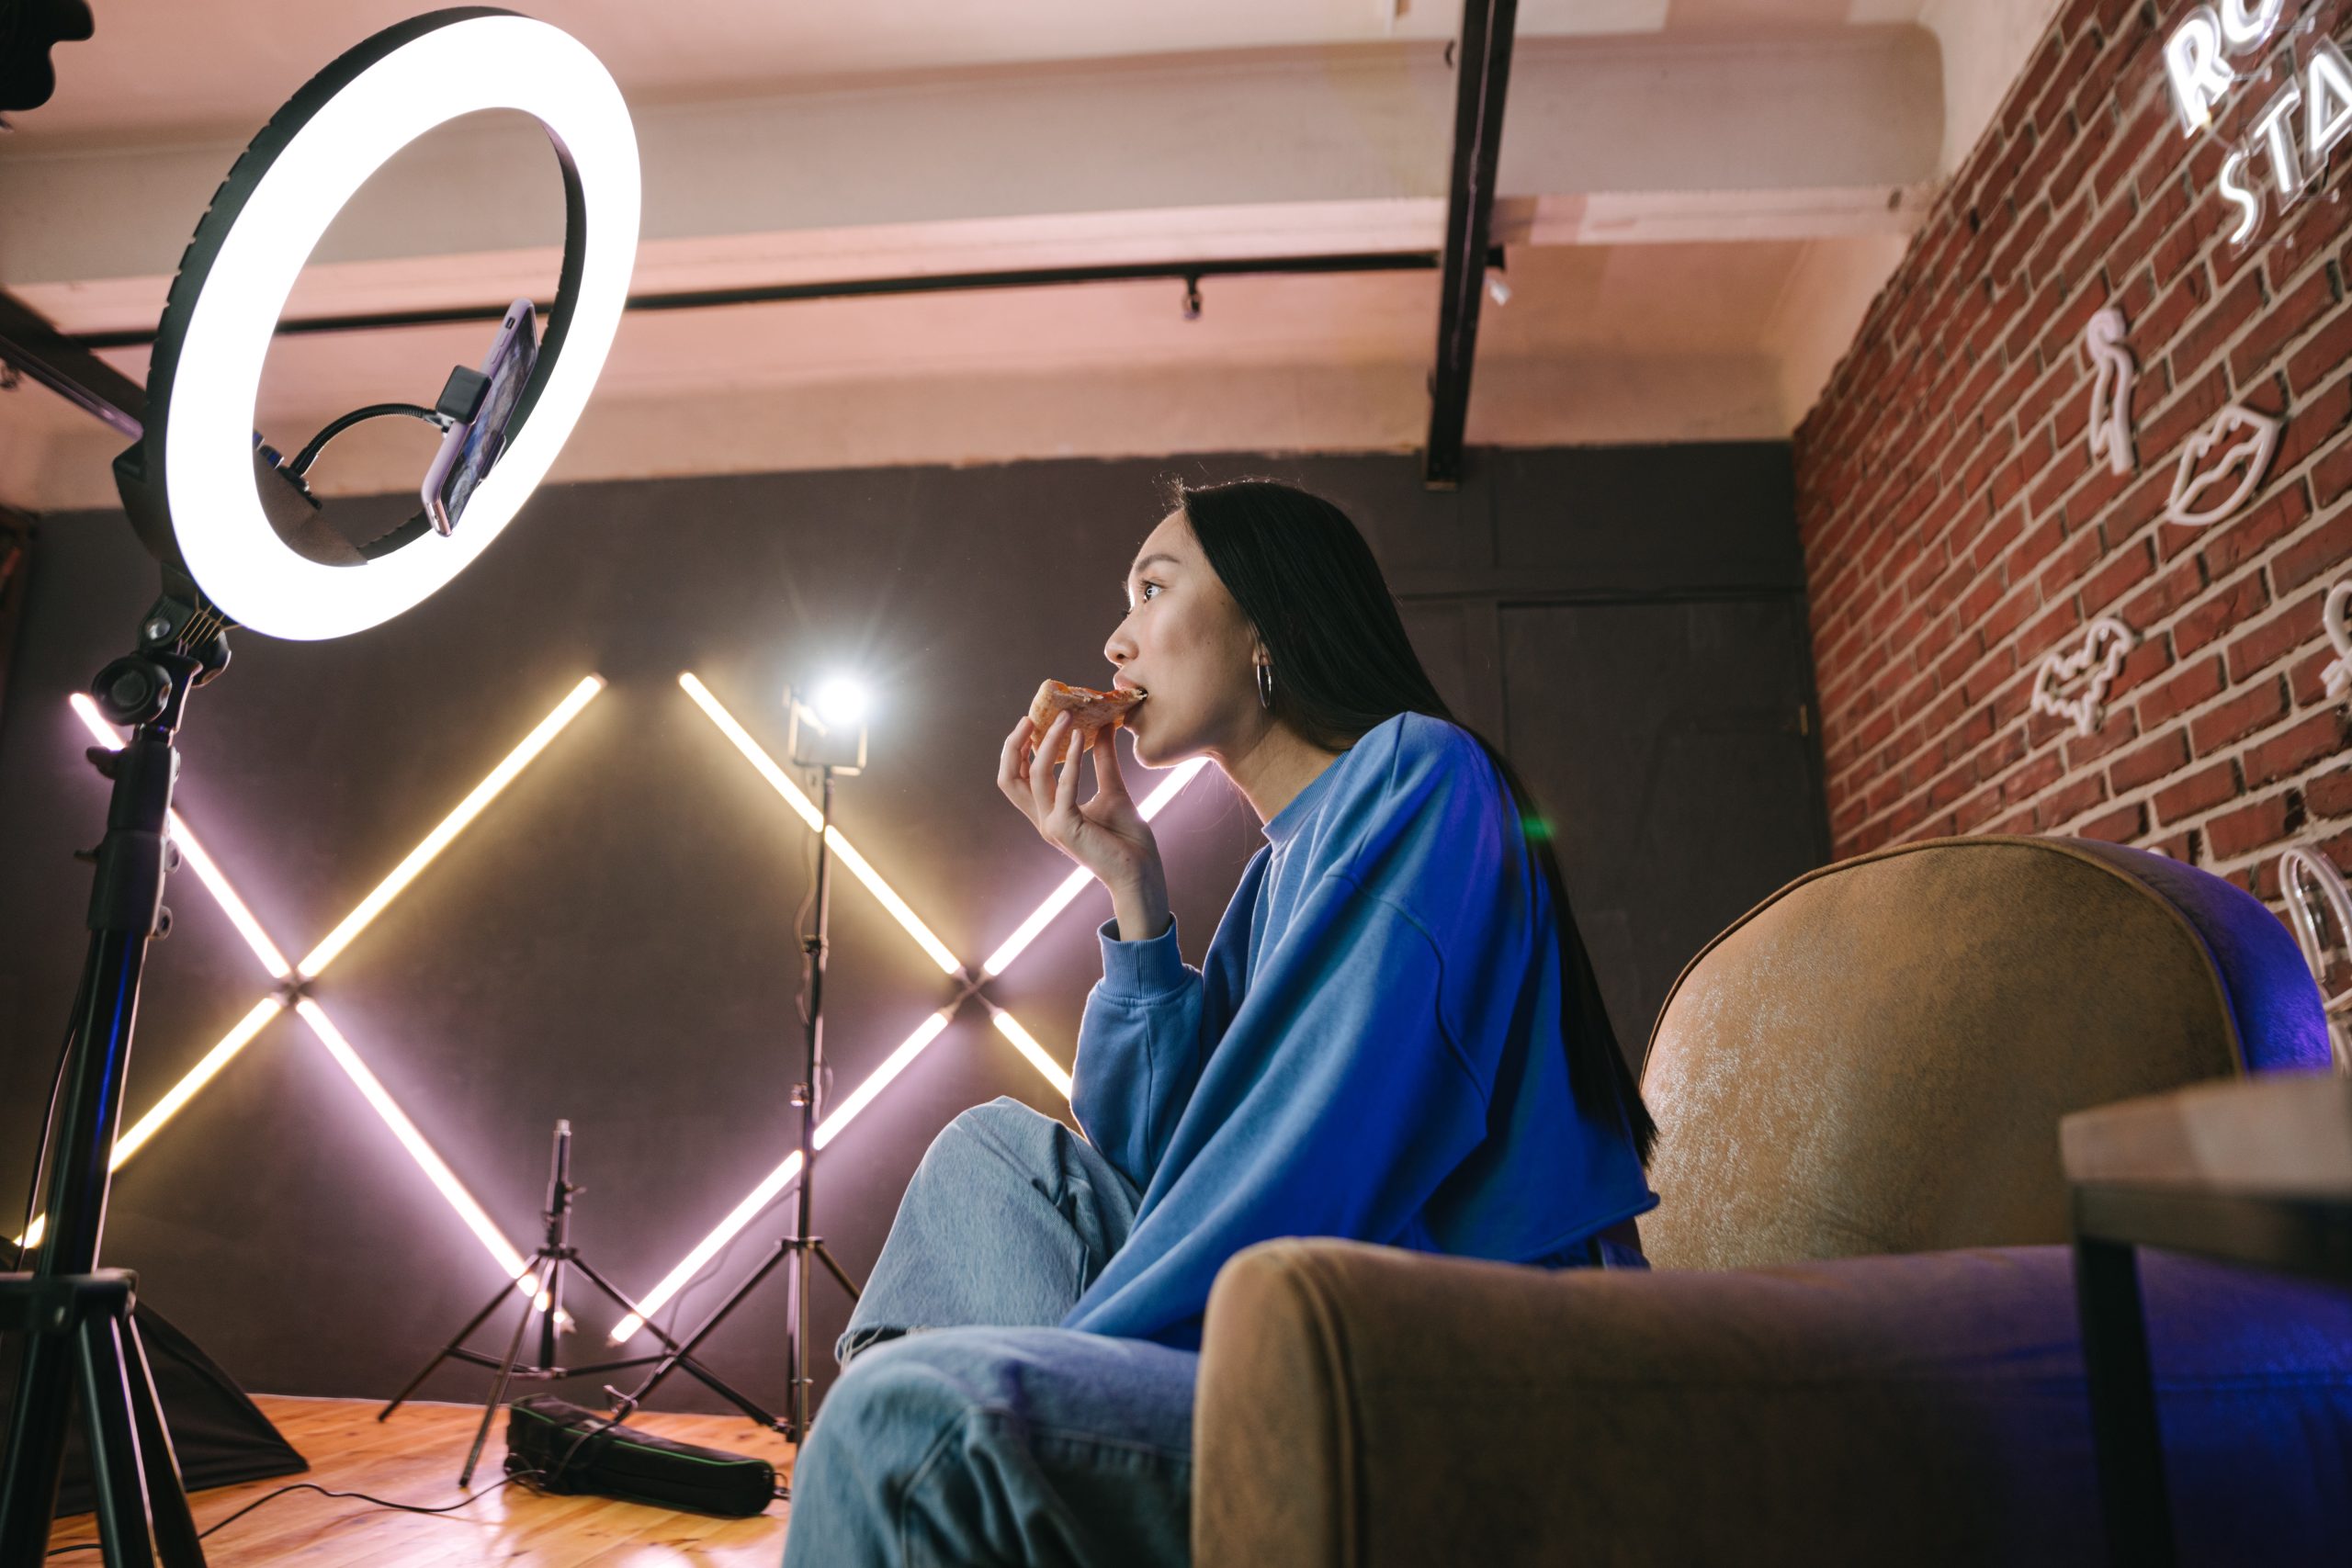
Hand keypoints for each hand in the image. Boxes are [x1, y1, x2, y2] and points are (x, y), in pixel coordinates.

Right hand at [998, 712, 1163, 902]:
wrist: (1141, 872)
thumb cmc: (1128, 838)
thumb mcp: (1113, 789)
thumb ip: (1103, 759)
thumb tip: (1104, 725)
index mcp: (1049, 813)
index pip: (1017, 779)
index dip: (1018, 750)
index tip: (1034, 721)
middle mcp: (1044, 820)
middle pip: (1009, 778)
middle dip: (1014, 745)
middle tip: (1032, 717)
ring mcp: (1051, 826)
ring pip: (1035, 775)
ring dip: (1049, 742)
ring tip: (1066, 717)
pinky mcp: (1066, 828)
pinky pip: (1064, 786)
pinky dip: (1072, 759)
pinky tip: (1081, 737)